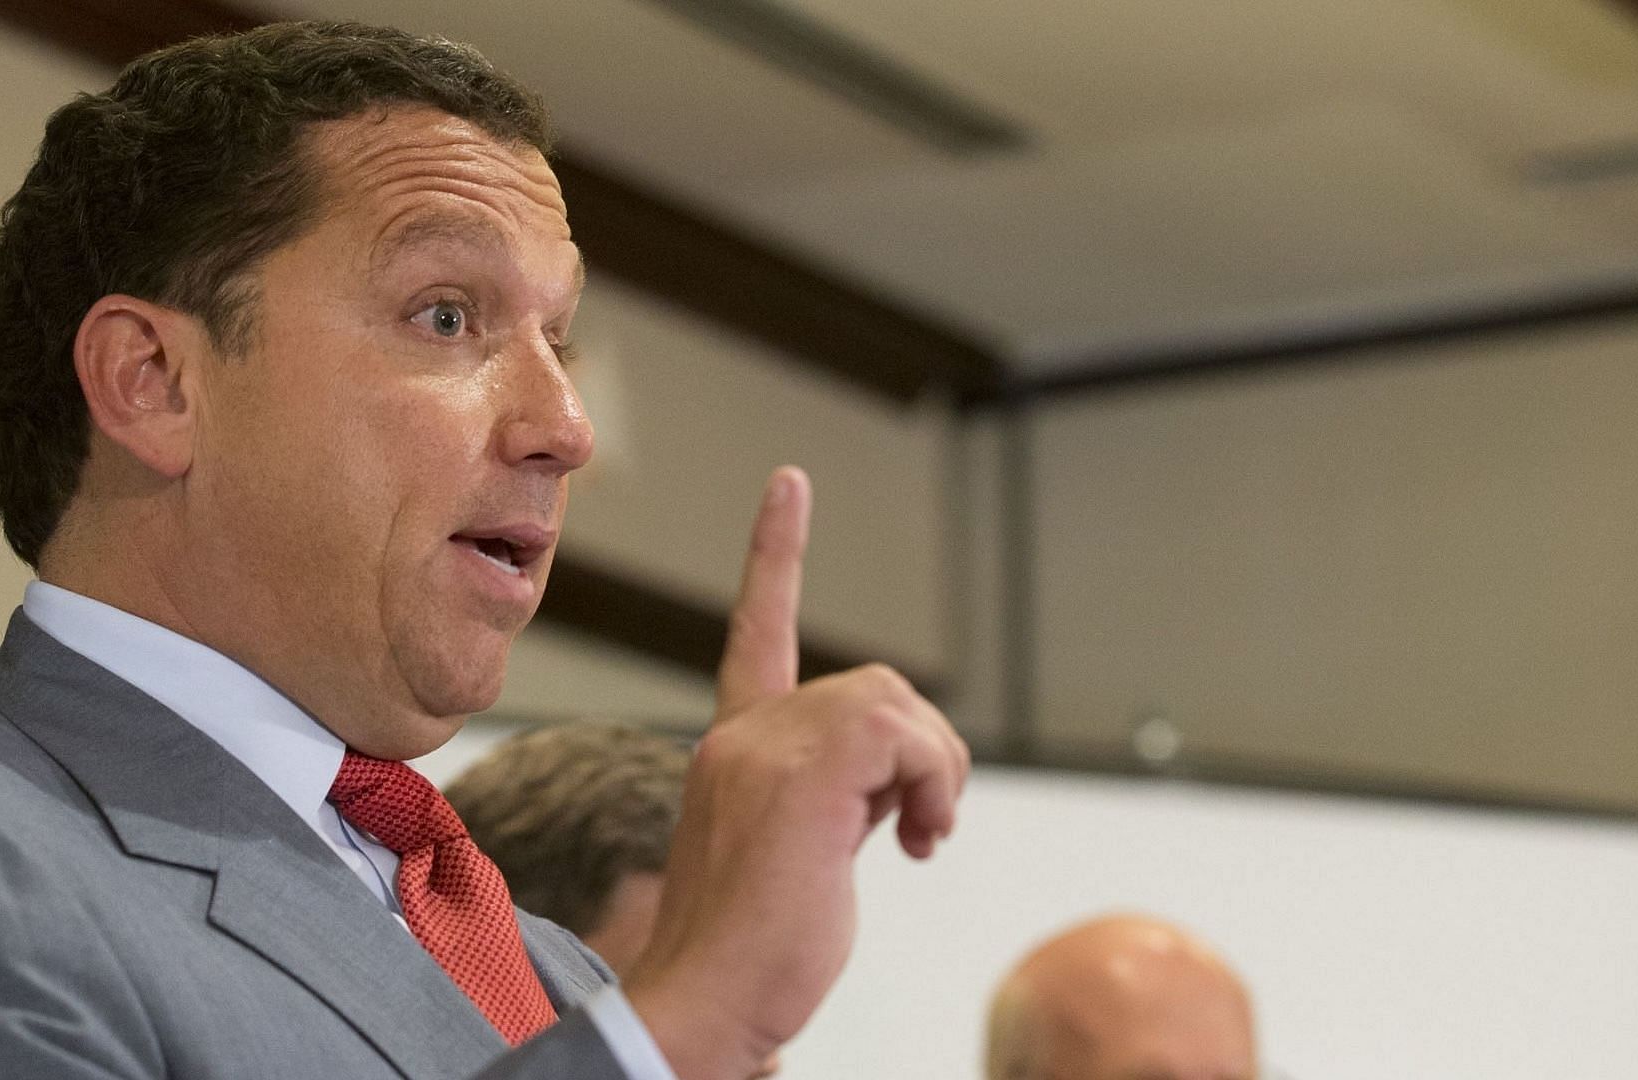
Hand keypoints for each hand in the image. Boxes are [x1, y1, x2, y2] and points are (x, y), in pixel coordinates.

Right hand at [623, 467, 969, 1079]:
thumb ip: (835, 794)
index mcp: (734, 746)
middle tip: (922, 831)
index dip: (776, 555)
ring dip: (933, 773)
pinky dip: (933, 784)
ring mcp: (767, 747)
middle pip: (876, 686)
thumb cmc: (749, 952)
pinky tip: (914, 844)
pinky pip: (907, 738)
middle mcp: (742, 733)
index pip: (758, 630)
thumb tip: (902, 787)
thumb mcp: (798, 852)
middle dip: (924, 753)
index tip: (789, 485)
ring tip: (917, 841)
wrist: (704, 1003)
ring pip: (896, 705)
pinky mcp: (804, 772)